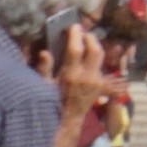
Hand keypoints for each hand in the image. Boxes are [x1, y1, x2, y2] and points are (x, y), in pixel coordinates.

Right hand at [51, 18, 124, 146]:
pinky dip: (96, 56)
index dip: (76, 36)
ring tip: (86, 39)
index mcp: (71, 75)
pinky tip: (90, 53)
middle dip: (90, 37)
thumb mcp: (44, 86)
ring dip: (94, 45)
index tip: (73, 26)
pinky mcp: (101, 84)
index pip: (76, 50)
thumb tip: (44, 52)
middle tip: (82, 31)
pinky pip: (102, 65)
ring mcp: (96, 80)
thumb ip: (44, 68)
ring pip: (100, 56)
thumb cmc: (53, 101)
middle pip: (95, 50)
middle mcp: (87, 76)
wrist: (68, 119)